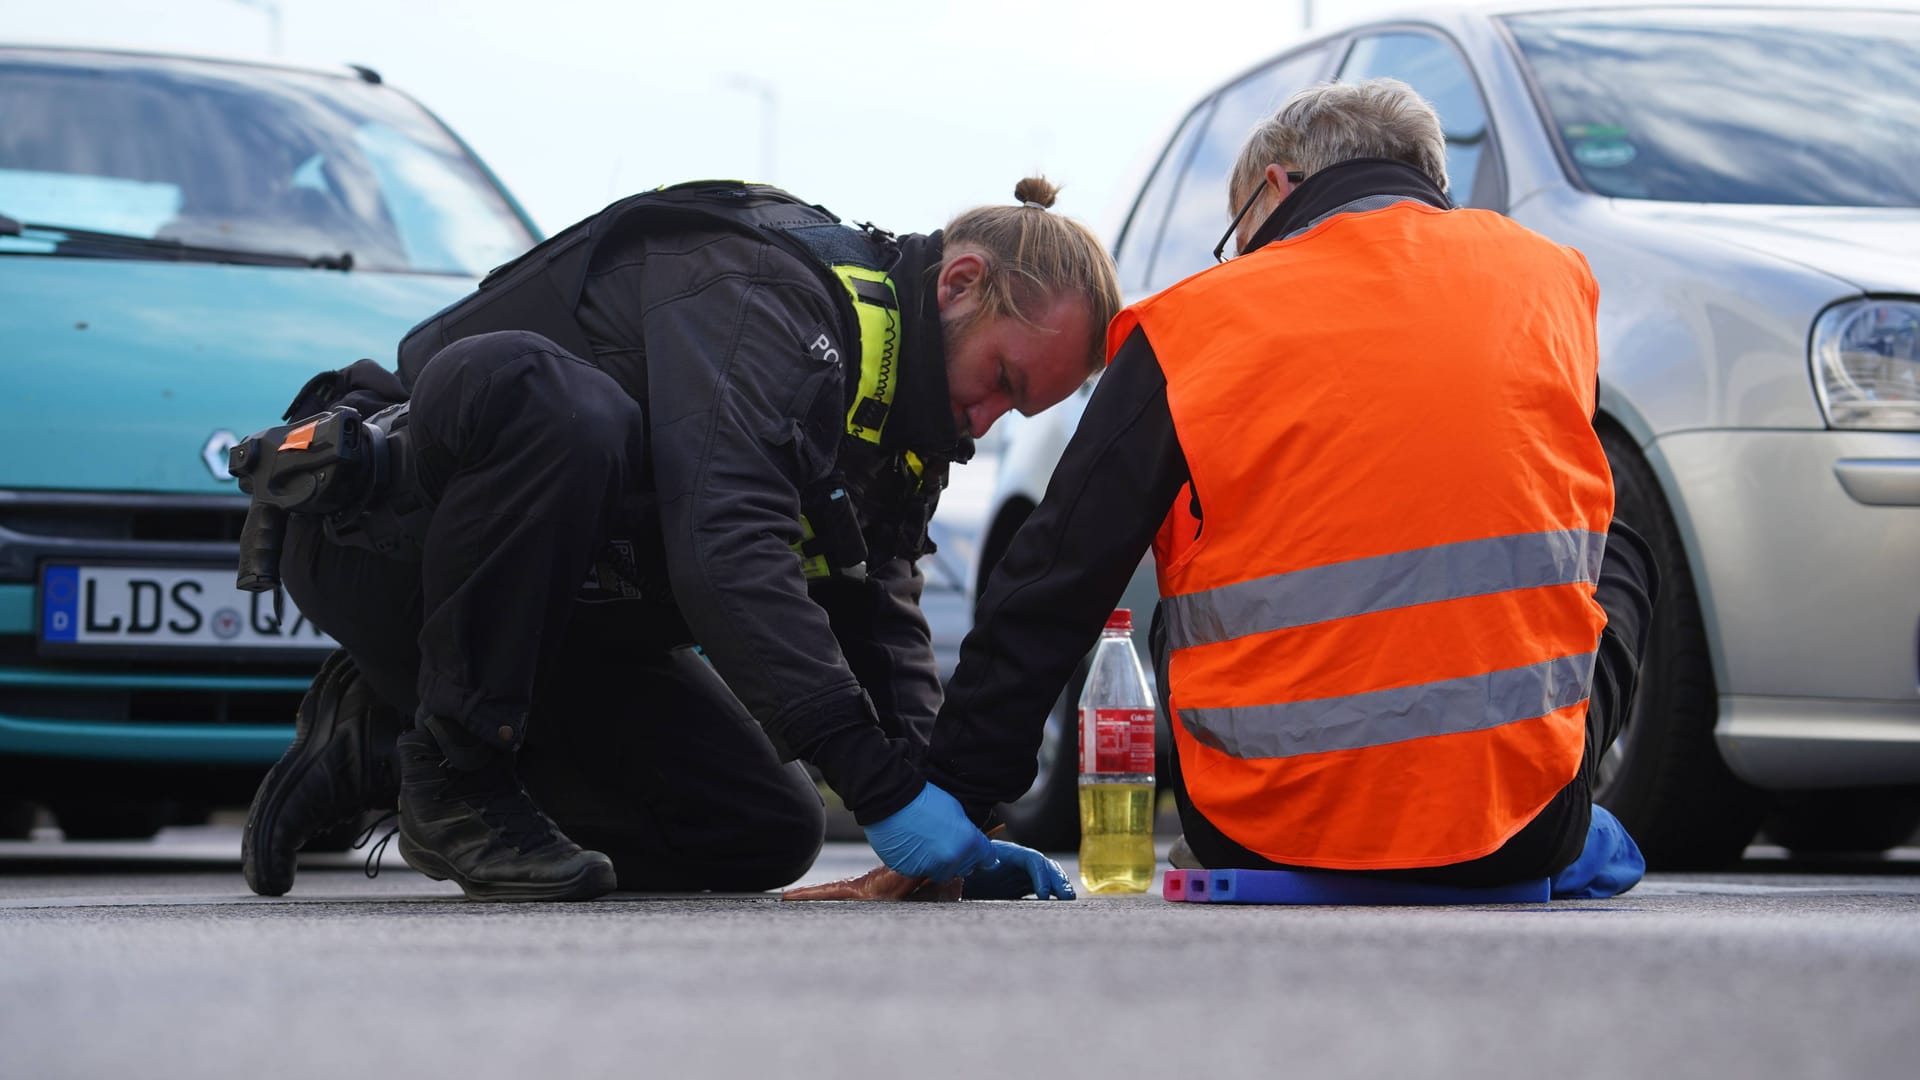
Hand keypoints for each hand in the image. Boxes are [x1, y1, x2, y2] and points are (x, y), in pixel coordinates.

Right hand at [862, 783, 994, 880]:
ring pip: (941, 872)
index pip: (987, 858)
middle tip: (948, 843)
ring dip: (938, 863)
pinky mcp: (910, 871)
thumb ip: (967, 833)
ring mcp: (930, 868)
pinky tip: (913, 845)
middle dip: (960, 859)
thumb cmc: (923, 799)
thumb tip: (971, 844)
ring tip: (927, 842)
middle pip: (964, 868)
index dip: (984, 855)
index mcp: (968, 843)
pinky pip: (919, 871)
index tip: (982, 856)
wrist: (892, 799)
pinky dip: (919, 862)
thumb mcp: (956, 811)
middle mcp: (951, 859)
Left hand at [963, 840, 1075, 900]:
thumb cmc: (954, 879)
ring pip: (1045, 875)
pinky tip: (1057, 906)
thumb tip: (980, 878)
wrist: (949, 885)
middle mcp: (1013, 861)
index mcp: (1002, 854)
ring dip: (1058, 885)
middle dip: (1057, 879)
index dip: (1040, 874)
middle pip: (1043, 865)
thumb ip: (970, 877)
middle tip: (1067, 897)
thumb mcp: (960, 877)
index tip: (1044, 894)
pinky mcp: (1018, 885)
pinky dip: (1050, 894)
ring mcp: (1017, 872)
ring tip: (1068, 900)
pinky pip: (1039, 887)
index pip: (1031, 858)